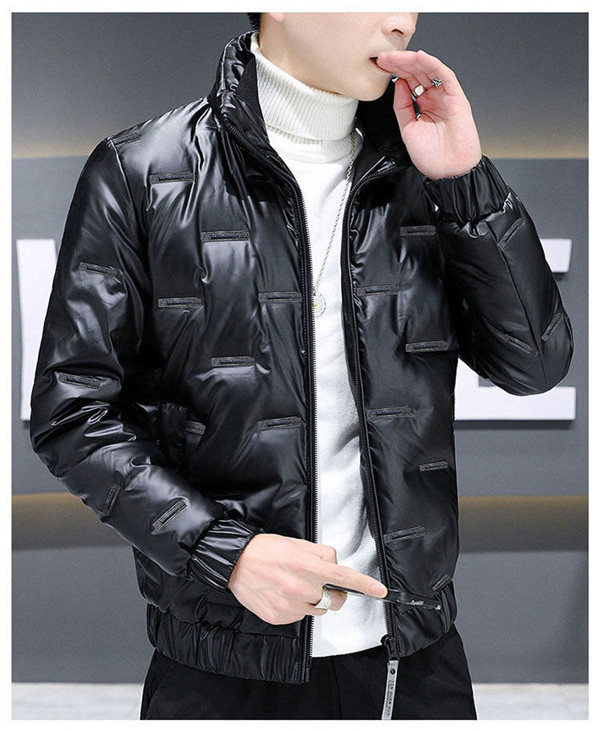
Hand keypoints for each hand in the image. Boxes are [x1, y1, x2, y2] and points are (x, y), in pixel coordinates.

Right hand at [228, 533, 387, 624]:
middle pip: (333, 599)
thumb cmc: (265, 550)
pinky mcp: (279, 617)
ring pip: (316, 610)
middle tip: (320, 583)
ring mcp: (289, 605)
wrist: (235, 562)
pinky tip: (282, 593)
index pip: (342, 577)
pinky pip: (299, 616)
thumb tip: (334, 564)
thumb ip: (320, 554)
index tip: (379, 590)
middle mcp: (299, 588)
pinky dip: (295, 607)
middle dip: (333, 593)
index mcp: (305, 566)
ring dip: (312, 600)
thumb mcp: (297, 544)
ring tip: (292, 585)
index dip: (364, 585)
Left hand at [374, 49, 481, 179]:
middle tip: (383, 56)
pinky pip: (444, 75)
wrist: (448, 171)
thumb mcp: (407, 129)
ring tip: (395, 56)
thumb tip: (398, 84)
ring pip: (429, 70)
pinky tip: (419, 57)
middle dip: (399, 63)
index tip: (379, 66)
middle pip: (417, 73)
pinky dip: (432, 64)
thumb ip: (402, 106)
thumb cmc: (432, 157)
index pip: (408, 82)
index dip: (394, 72)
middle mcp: (435, 98)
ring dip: (412, 60)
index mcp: (423, 106)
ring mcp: (446, 96)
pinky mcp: (457, 97)